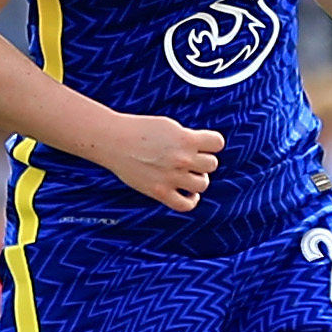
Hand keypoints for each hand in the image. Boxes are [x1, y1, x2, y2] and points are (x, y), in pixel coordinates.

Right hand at [99, 114, 223, 211]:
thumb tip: (203, 150)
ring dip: (198, 180)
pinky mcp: (160, 192)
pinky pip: (186, 205)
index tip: (202, 145)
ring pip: (203, 184)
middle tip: (190, 160)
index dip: (212, 144)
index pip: (218, 143)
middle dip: (202, 162)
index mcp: (186, 139)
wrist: (113, 140)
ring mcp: (172, 177)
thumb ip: (188, 137)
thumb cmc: (139, 130)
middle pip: (212, 165)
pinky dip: (192, 201)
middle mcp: (182, 159)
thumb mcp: (169, 126)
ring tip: (188, 176)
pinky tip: (189, 194)